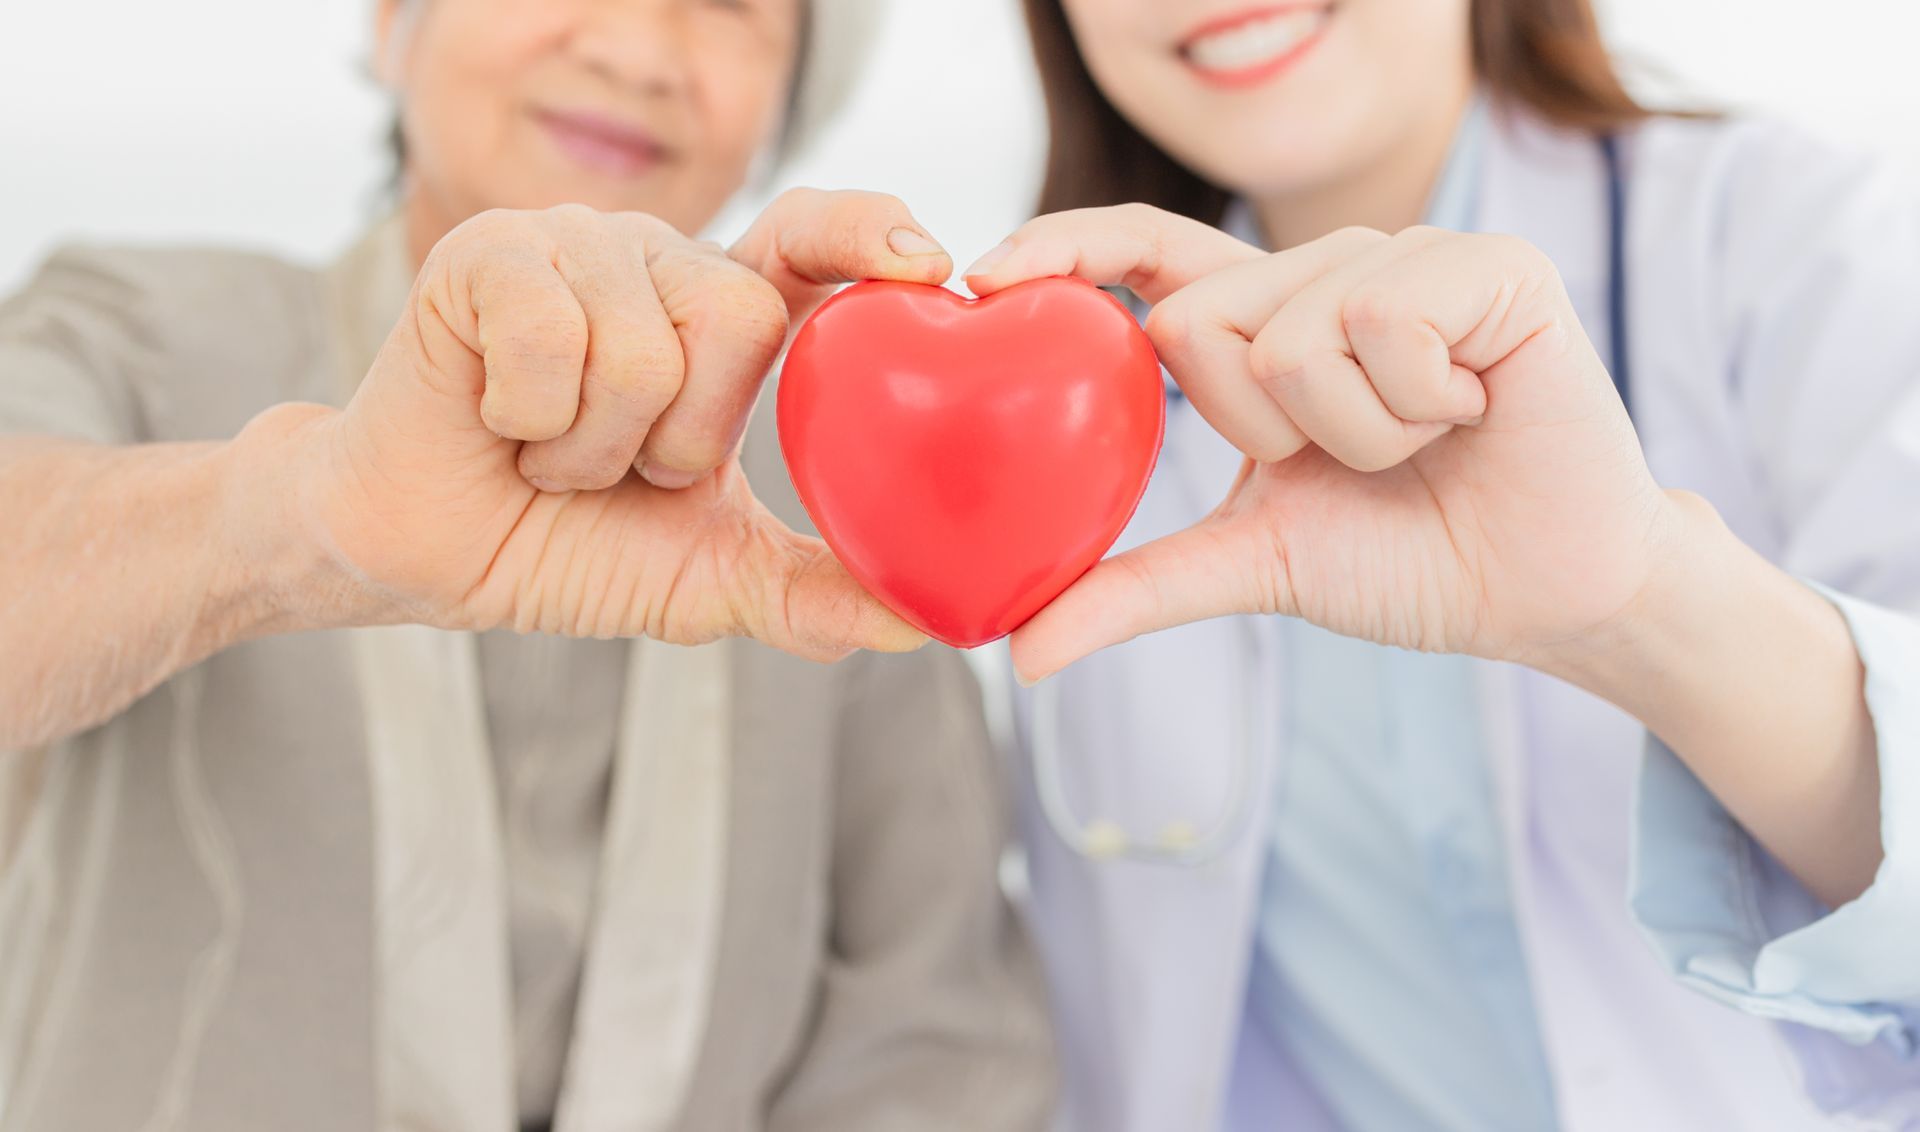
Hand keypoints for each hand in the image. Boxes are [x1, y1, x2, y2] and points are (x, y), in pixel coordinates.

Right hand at [263, 190, 952, 658]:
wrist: (424, 556)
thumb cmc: (568, 546)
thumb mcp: (708, 580)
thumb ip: (812, 593)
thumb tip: (923, 622)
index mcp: (721, 313)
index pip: (812, 240)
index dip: (869, 235)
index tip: (930, 267)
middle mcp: (658, 259)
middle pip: (739, 319)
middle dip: (679, 439)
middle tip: (618, 468)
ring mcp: (572, 243)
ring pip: (640, 346)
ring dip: (593, 447)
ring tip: (550, 452)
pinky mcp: (486, 251)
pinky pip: (549, 338)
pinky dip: (528, 419)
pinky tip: (499, 420)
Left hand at [966, 205, 1679, 681]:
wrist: (1542, 592)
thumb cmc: (1407, 560)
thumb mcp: (1253, 566)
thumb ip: (1135, 588)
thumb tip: (1016, 653)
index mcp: (1262, 324)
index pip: (1143, 251)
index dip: (1061, 245)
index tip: (979, 281)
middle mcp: (1322, 271)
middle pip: (1198, 318)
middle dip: (1263, 432)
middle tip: (1355, 461)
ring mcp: (1407, 256)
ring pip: (1294, 332)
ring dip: (1354, 434)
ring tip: (1424, 441)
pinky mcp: (1489, 264)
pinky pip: (1384, 319)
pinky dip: (1420, 402)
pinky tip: (1473, 413)